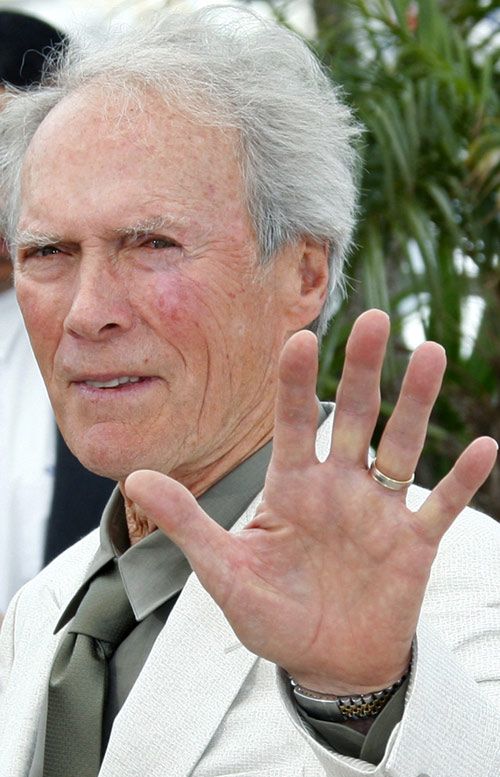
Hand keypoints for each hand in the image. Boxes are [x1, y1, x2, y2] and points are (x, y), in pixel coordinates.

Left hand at [125, 310, 496, 693]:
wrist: (325, 661)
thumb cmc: (273, 616)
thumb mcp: (224, 571)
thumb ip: (187, 522)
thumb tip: (131, 477)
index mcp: (293, 486)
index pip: (294, 422)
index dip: (296, 383)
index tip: (300, 338)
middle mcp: (339, 486)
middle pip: (355, 418)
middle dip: (364, 371)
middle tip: (376, 320)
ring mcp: (379, 512)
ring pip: (402, 446)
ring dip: (416, 404)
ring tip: (431, 354)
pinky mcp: (413, 544)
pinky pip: (441, 506)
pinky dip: (461, 481)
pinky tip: (483, 446)